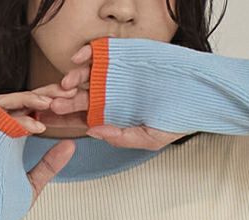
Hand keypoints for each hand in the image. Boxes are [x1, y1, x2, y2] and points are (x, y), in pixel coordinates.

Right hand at [0, 92, 76, 200]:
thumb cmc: (4, 206)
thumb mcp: (35, 181)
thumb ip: (50, 163)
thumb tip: (71, 144)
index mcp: (10, 140)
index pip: (29, 111)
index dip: (48, 104)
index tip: (70, 102)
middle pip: (20, 101)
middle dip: (44, 93)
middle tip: (67, 91)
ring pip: (5, 101)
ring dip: (28, 98)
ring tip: (51, 102)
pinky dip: (18, 118)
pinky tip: (39, 127)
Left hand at [54, 43, 187, 148]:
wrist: (200, 94)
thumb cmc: (178, 119)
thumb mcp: (149, 138)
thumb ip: (121, 137)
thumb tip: (92, 132)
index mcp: (113, 115)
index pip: (81, 118)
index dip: (64, 120)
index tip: (48, 122)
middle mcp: (110, 94)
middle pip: (78, 96)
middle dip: (62, 100)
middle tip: (51, 104)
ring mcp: (115, 74)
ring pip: (85, 75)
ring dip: (72, 78)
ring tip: (64, 85)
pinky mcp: (124, 55)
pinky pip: (99, 51)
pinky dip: (87, 53)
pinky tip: (77, 60)